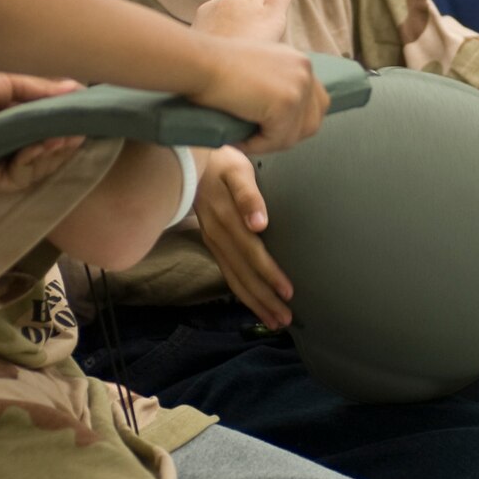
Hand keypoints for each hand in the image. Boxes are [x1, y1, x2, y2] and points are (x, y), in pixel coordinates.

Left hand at [0, 68, 84, 196]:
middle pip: (43, 154)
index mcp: (3, 125)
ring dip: (53, 152)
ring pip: (37, 167)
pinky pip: (22, 175)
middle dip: (62, 143)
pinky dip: (35, 160)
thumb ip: (43, 91)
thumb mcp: (10, 84)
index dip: (61, 129)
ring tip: (65, 137)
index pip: (40, 133)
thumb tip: (77, 88)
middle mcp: (1, 149)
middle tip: (79, 133)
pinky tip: (40, 145)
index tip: (80, 122)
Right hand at [194, 40, 326, 155]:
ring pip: (294, 135)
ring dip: (268, 143)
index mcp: (298, 61)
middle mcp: (304, 69)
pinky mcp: (286, 103)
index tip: (272, 131)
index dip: (295, 123)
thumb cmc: (212, 67)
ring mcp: (298, 86)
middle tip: (257, 140)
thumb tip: (277, 117)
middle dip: (286, 136)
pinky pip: (276, 139)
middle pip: (313, 121)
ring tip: (242, 139)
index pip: (316, 103)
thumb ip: (272, 86)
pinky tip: (238, 139)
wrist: (198, 62)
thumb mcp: (253, 70)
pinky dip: (257, 145)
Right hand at [196, 148, 292, 329]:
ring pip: (234, 278)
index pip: (251, 254)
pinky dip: (242, 291)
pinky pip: (227, 273)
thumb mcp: (237, 170)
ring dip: (254, 301)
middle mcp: (217, 237)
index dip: (269, 274)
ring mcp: (212, 242)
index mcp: (226, 220)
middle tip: (286, 320)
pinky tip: (253, 301)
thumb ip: (249, 196)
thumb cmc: (221, 160)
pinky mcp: (212, 243)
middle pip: (243, 274)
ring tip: (275, 320)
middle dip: (264, 299)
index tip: (289, 292)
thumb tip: (260, 223)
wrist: (189, 158)